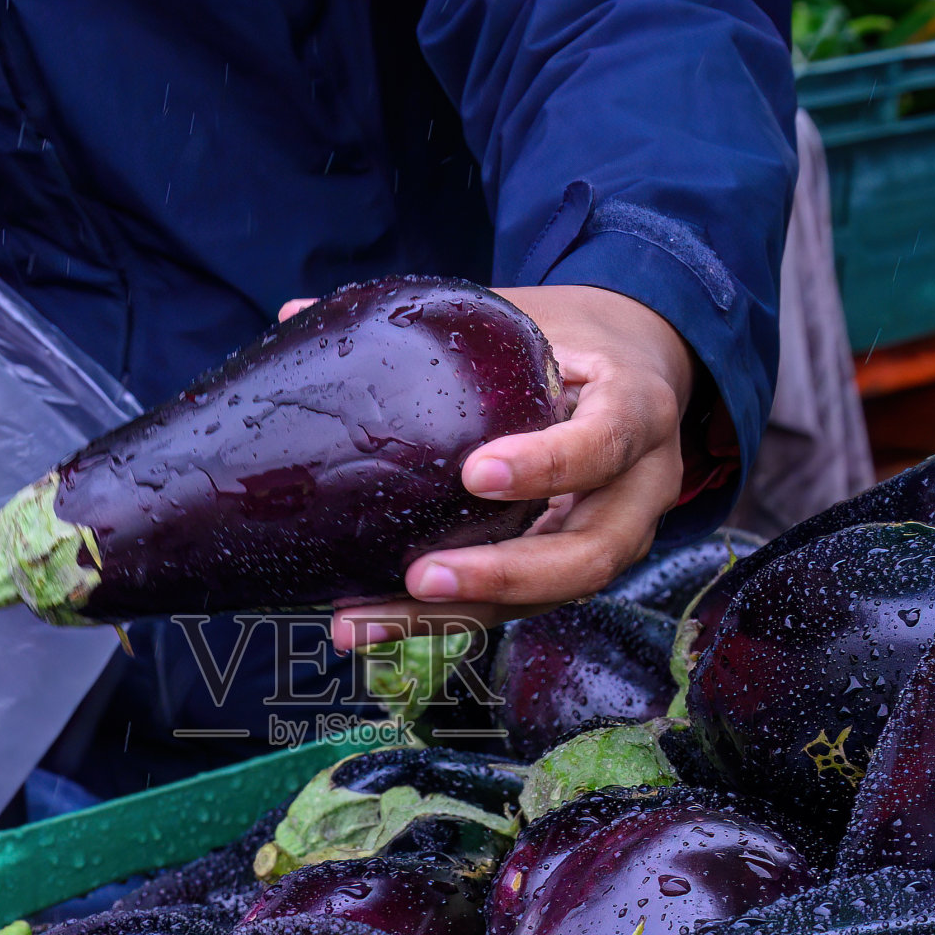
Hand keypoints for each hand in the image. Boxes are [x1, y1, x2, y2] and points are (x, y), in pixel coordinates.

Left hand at [276, 285, 693, 649]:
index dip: (548, 465)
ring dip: (457, 616)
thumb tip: (294, 312)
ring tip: (363, 623)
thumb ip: (437, 318)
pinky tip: (371, 621)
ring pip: (548, 598)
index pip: (605, 444)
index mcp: (638, 410)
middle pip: (587, 557)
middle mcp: (641, 490)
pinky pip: (516, 605)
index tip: (475, 474)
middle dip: (501, 575)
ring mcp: (613, 540)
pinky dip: (445, 618)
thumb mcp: (526, 314)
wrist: (631, 373)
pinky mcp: (571, 571)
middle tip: (421, 577)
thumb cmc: (568, 339)